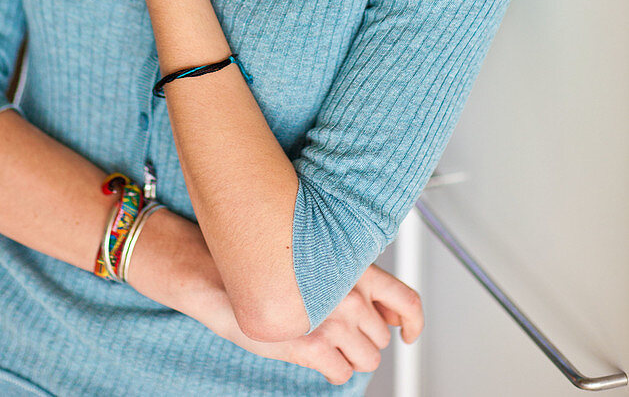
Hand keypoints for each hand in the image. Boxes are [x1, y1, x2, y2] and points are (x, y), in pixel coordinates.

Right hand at [210, 262, 423, 385]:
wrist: (223, 277)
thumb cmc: (267, 266)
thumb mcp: (316, 263)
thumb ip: (352, 281)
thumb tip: (383, 308)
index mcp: (355, 269)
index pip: (406, 300)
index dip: (413, 322)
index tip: (407, 332)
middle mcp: (349, 294)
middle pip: (382, 337)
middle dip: (365, 339)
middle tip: (341, 331)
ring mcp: (332, 320)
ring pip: (368, 359)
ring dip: (351, 356)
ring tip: (327, 341)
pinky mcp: (312, 345)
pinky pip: (341, 373)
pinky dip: (331, 369)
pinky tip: (314, 353)